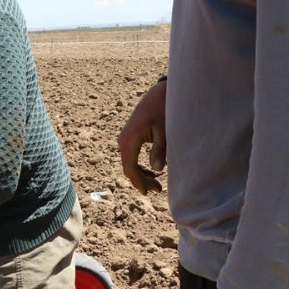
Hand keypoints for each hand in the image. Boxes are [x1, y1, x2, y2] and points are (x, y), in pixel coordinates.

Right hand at [118, 79, 166, 193]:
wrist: (159, 94)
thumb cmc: (164, 111)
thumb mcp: (164, 132)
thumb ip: (160, 150)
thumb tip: (157, 170)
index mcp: (129, 140)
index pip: (130, 167)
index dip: (139, 182)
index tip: (148, 193)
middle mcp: (123, 140)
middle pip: (128, 167)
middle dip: (141, 181)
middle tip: (158, 190)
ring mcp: (125, 138)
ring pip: (129, 163)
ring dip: (141, 174)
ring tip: (157, 184)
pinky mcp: (130, 137)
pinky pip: (131, 156)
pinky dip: (140, 166)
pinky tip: (152, 171)